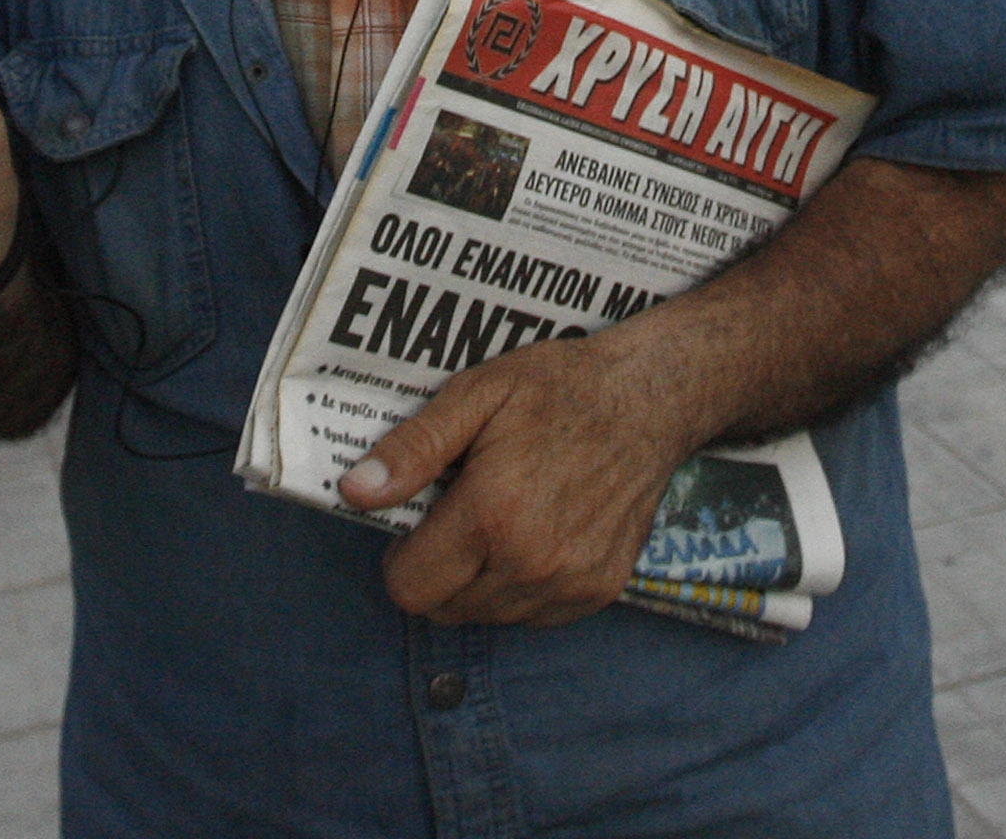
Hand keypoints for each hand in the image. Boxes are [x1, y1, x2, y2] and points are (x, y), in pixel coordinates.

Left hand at [340, 330, 706, 625]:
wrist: (651, 398)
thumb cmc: (559, 388)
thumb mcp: (477, 395)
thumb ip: (413, 449)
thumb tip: (354, 492)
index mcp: (493, 515)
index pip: (410, 588)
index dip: (400, 557)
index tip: (417, 521)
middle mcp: (533, 563)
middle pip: (444, 610)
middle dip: (435, 571)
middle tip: (457, 515)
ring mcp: (571, 583)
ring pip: (487, 616)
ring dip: (476, 582)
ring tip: (497, 520)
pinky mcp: (598, 591)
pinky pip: (532, 614)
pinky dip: (519, 586)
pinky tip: (533, 534)